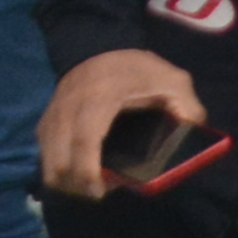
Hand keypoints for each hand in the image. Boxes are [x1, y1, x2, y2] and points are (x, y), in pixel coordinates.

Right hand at [38, 48, 205, 199]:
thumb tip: (192, 137)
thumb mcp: (172, 80)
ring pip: (47, 162)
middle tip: (100, 191)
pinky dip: (58, 169)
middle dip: (76, 185)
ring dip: (66, 181)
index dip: (88, 172)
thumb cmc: (138, 69)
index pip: (85, 141)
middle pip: (59, 160)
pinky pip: (44, 154)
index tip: (100, 191)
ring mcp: (53, 115)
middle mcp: (68, 108)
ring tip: (90, 184)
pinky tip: (80, 172)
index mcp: (100, 98)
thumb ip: (187, 107)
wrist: (99, 46)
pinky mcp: (45, 121)